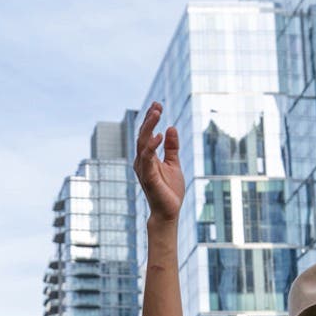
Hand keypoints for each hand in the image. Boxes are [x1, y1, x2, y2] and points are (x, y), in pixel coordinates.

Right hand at [132, 102, 185, 221]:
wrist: (169, 212)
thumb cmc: (169, 190)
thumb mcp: (174, 164)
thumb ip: (172, 148)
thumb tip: (172, 127)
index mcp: (147, 157)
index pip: (146, 134)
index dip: (150, 119)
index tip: (157, 104)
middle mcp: (141, 161)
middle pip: (142, 135)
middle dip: (149, 119)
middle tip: (158, 105)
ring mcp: (143, 168)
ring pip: (142, 143)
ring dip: (149, 127)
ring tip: (157, 113)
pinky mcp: (148, 177)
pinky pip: (147, 158)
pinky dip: (152, 146)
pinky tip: (160, 135)